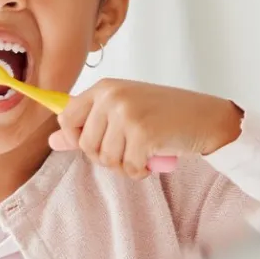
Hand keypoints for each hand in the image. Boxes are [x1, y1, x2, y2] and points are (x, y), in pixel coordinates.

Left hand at [48, 79, 243, 178]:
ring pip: (106, 159)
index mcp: (104, 88)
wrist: (206, 117)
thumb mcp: (123, 113)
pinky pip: (128, 167)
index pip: (66, 117)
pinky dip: (141, 170)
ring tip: (143, 152)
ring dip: (126, 165)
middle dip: (105, 156)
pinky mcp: (142, 133)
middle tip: (129, 149)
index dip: (74, 138)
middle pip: (85, 144)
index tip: (93, 142)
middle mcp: (112, 97)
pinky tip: (153, 159)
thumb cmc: (165, 115)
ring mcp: (126, 114)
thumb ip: (88, 125)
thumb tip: (52, 141)